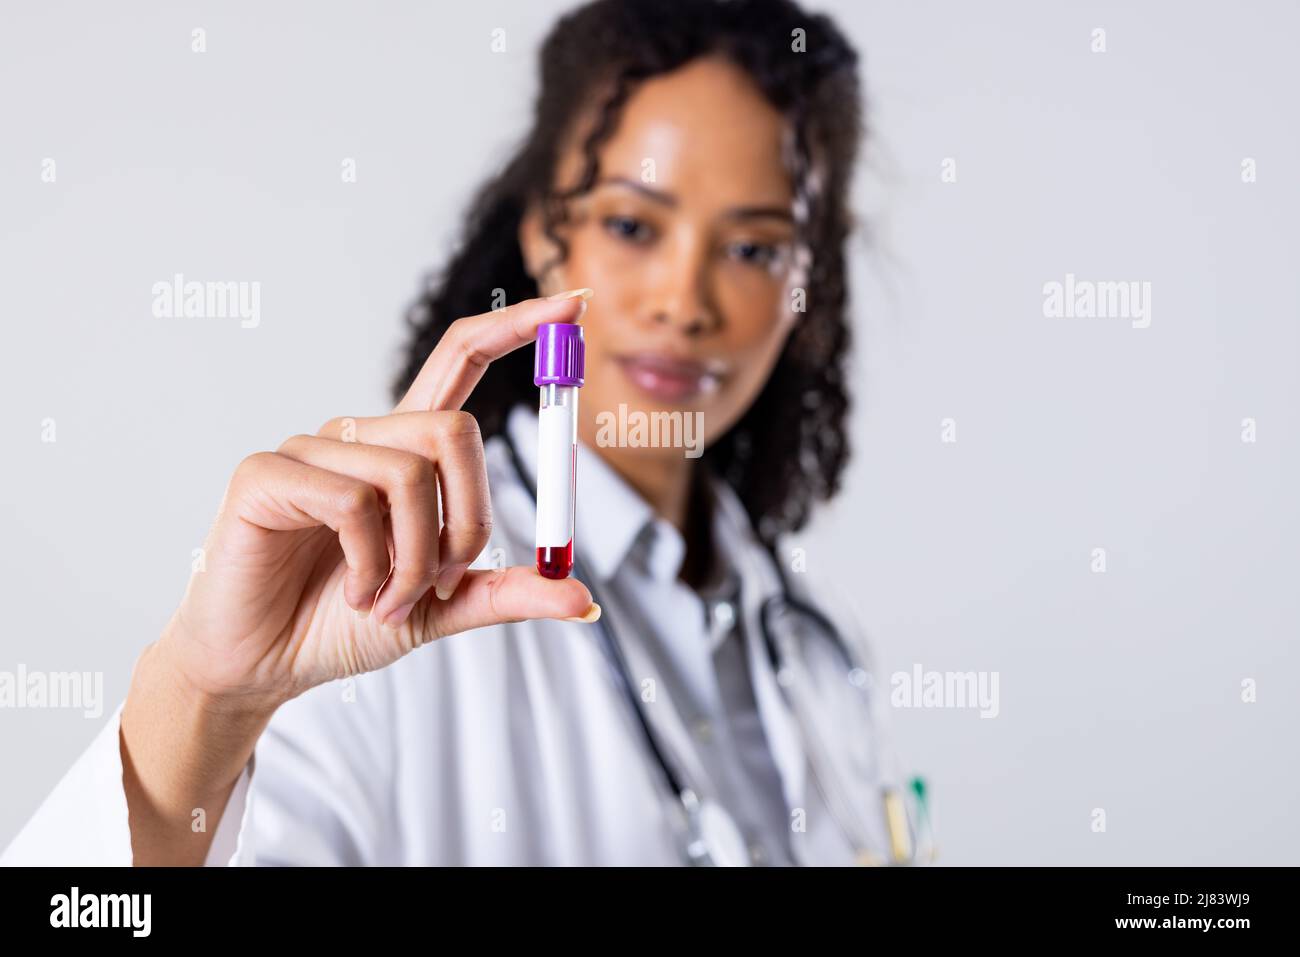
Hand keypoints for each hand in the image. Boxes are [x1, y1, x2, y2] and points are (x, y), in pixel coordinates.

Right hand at [160, 291, 596, 710]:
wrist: (264, 665)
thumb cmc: (343, 622)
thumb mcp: (442, 608)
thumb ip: (507, 593)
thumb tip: (584, 597)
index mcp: (404, 450)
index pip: (463, 359)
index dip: (516, 326)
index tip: (575, 303)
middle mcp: (360, 435)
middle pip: (454, 430)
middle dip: (469, 520)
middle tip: (442, 581)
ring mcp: (310, 448)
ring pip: (410, 473)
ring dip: (415, 559)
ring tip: (386, 600)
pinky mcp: (267, 474)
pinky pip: (353, 502)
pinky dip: (371, 565)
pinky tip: (355, 594)